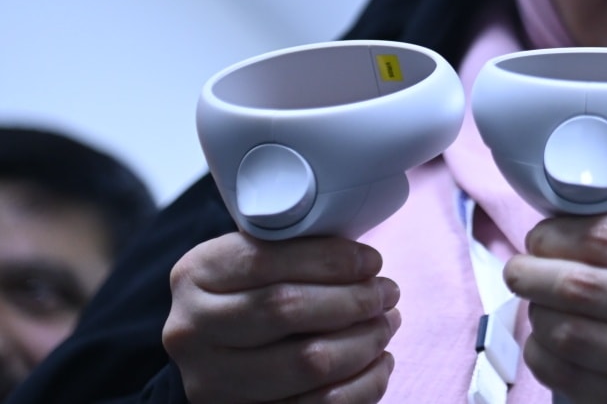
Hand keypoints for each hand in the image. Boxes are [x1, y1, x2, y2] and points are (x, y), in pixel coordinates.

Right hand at [162, 232, 400, 403]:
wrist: (220, 355)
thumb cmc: (256, 292)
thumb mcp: (258, 257)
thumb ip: (296, 248)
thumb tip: (367, 263)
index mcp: (196, 275)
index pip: (266, 260)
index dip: (330, 260)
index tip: (373, 262)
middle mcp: (192, 330)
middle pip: (287, 310)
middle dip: (354, 300)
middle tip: (388, 293)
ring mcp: (211, 382)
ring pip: (309, 362)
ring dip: (365, 341)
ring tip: (386, 324)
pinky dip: (363, 384)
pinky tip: (378, 361)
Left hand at [504, 209, 606, 403]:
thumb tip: (557, 216)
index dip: (557, 236)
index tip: (539, 237)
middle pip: (583, 288)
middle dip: (533, 276)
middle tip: (518, 269)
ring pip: (573, 337)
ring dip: (538, 316)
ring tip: (537, 303)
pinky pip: (576, 381)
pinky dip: (545, 358)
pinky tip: (544, 340)